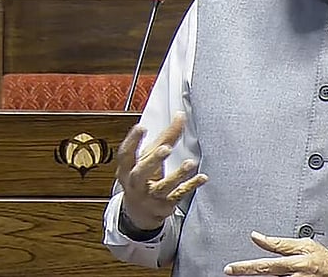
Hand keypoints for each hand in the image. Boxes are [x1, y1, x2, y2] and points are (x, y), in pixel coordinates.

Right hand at [115, 112, 207, 229]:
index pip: (125, 155)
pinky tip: (202, 178)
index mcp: (127, 170)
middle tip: (166, 148)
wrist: (140, 212)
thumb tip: (180, 115)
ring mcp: (150, 197)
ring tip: (190, 163)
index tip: (141, 127)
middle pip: (141, 172)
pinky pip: (178, 195)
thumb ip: (165, 137)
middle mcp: (136, 184)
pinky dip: (190, 186)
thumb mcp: (149, 157)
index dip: (132, 141)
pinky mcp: (165, 205)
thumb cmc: (144, 178)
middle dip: (153, 160)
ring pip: (163, 187)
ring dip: (177, 175)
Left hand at [223, 231, 327, 276]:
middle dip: (247, 272)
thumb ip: (280, 243)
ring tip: (252, 274)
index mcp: (298, 260)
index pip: (267, 261)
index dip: (247, 265)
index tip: (231, 267)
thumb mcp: (305, 245)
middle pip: (268, 273)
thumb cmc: (325, 260)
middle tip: (232, 271)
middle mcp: (298, 274)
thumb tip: (256, 237)